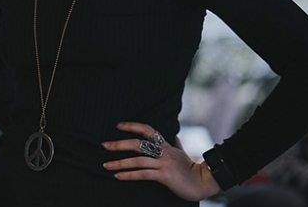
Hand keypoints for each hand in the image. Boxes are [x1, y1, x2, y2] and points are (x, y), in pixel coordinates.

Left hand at [102, 122, 220, 200]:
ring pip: (138, 160)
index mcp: (166, 145)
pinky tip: (118, 176)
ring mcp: (164, 163)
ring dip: (119, 163)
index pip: (148, 129)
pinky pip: (143, 174)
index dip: (133, 125)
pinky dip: (129, 175)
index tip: (118, 125)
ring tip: (106, 165)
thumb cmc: (191, 169)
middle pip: (138, 143)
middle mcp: (164, 152)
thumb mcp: (182, 153)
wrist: (204, 182)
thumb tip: (174, 136)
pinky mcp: (164, 175)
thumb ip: (175, 144)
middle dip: (119, 144)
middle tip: (104, 145)